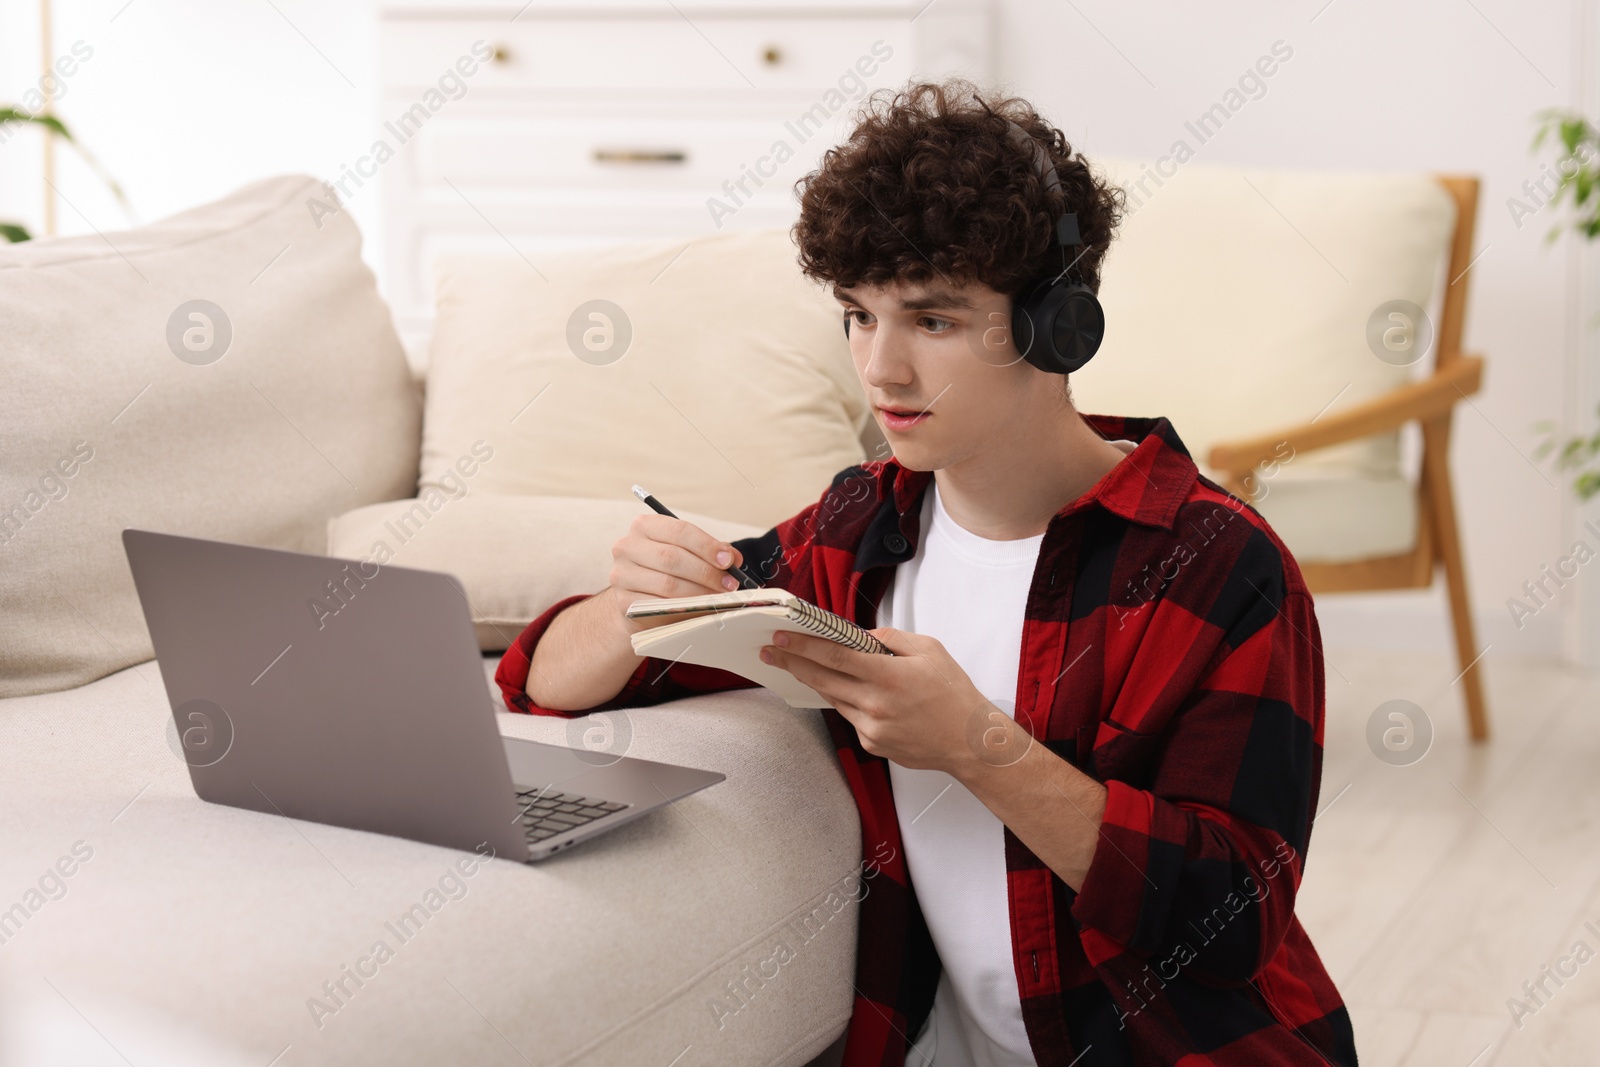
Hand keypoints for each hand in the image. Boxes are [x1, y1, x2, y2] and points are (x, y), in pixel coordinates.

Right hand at [610, 514, 743, 634]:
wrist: (639, 602)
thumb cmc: (667, 572)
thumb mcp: (688, 555)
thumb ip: (710, 552)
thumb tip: (733, 558)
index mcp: (645, 526)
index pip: (680, 531)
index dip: (707, 546)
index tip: (728, 560)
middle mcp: (627, 546)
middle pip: (673, 557)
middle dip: (706, 572)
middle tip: (729, 584)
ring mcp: (622, 574)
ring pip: (667, 584)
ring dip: (699, 593)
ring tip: (719, 598)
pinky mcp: (623, 601)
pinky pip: (658, 606)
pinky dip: (683, 608)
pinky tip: (698, 609)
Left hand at [759, 627, 998, 773]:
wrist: (971, 742)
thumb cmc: (953, 693)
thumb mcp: (929, 649)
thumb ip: (890, 639)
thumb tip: (860, 635)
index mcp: (889, 675)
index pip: (835, 656)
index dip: (803, 645)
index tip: (780, 637)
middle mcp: (875, 704)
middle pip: (822, 679)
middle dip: (792, 663)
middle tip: (770, 651)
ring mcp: (871, 728)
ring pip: (833, 698)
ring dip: (815, 681)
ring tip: (797, 665)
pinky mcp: (872, 744)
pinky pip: (850, 716)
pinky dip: (846, 700)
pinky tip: (847, 691)